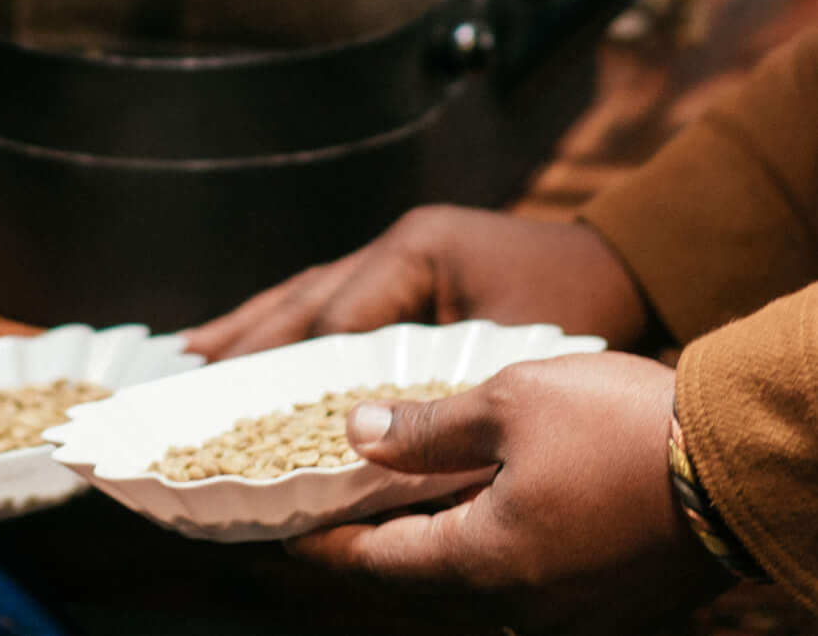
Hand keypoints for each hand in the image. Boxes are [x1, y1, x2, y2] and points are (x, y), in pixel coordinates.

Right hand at [184, 208, 650, 359]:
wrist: (624, 265)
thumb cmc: (577, 304)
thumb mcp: (508, 346)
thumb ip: (437, 382)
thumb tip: (366, 429)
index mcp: (413, 252)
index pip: (336, 317)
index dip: (289, 364)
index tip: (242, 399)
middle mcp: (394, 248)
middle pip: (304, 296)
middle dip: (245, 335)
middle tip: (185, 368)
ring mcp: (396, 258)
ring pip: (308, 293)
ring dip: (253, 325)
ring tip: (194, 352)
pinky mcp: (405, 276)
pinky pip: (333, 301)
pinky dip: (290, 325)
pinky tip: (257, 343)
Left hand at [287, 353, 726, 634]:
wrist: (735, 462)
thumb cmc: (619, 425)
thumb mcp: (507, 403)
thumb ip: (425, 430)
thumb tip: (356, 435)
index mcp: (487, 564)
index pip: (378, 566)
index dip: (324, 546)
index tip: (281, 532)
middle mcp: (522, 606)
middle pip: (422, 580)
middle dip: (372, 545)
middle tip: (328, 508)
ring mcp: (570, 612)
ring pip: (473, 581)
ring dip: (430, 542)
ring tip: (393, 495)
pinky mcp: (608, 602)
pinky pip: (523, 579)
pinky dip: (484, 543)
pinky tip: (473, 499)